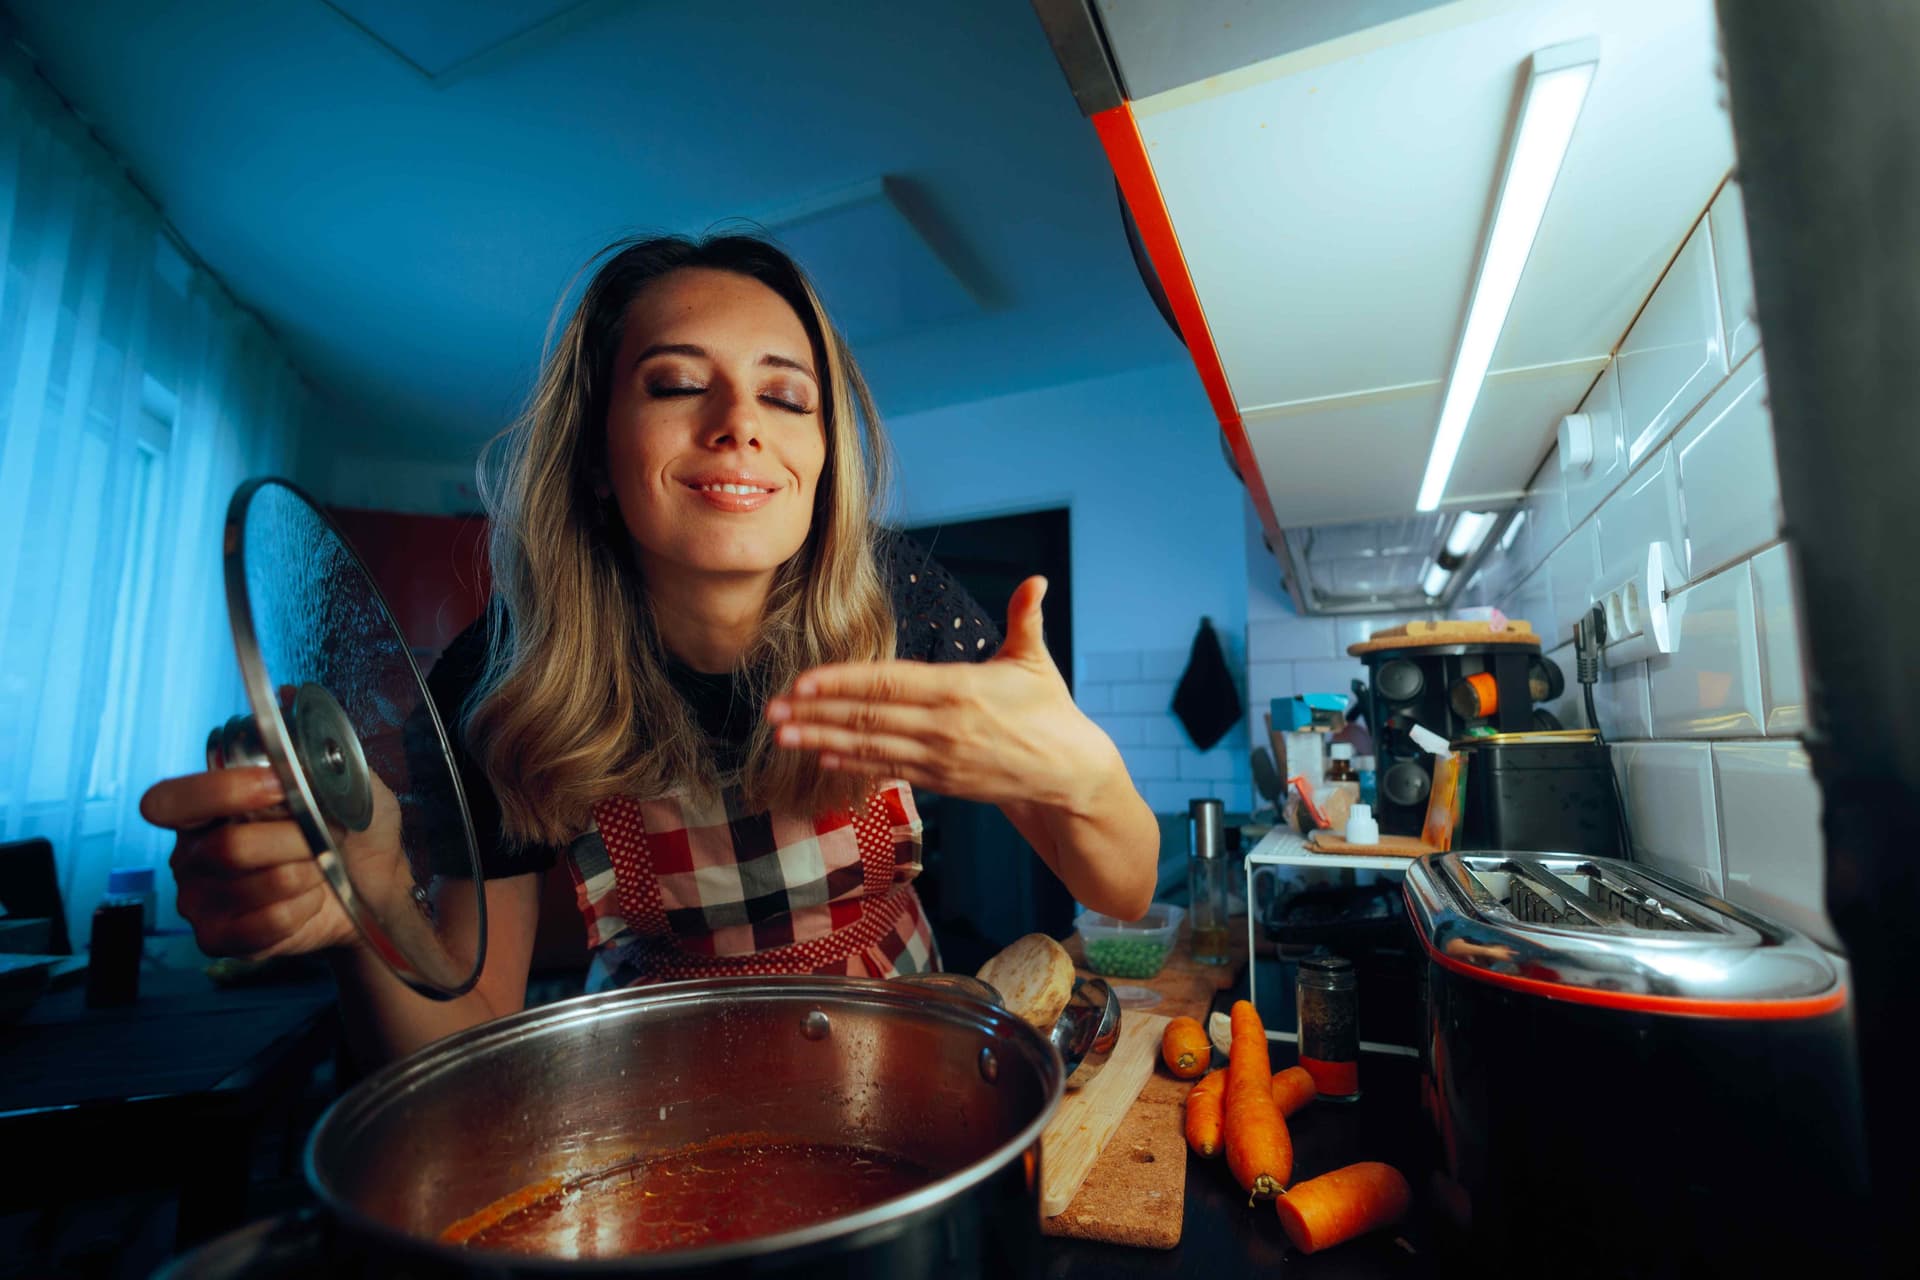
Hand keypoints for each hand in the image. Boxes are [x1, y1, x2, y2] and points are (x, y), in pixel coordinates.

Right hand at [142, 764, 404, 959]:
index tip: (279, 786)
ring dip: (310, 873)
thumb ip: (316, 763)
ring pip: (262, 884)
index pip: (170, 800)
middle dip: (296, 840)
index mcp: (203, 809)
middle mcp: (190, 854)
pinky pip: (269, 922)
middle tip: (328, 835)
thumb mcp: (340, 782)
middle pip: (229, 848)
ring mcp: (198, 901)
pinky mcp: (219, 939)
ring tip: (321, 866)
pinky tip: (312, 898)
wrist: (375, 885)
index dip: (223, 792)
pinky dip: (306, 907)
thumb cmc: (347, 828)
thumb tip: (297, 762)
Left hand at [767, 577, 1126, 812]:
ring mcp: (940, 758)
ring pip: (871, 746)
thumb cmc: (1049, 710)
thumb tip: (1036, 580)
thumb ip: (1025, 617)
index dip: (842, 682)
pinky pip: (889, 769)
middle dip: (816, 713)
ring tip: (782, 735)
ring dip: (822, 740)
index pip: (889, 682)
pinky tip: (823, 756)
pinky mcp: (942, 781)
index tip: (803, 681)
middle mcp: (944, 726)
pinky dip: (854, 763)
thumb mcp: (1035, 660)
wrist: (1068, 773)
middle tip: (771, 710)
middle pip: (868, 717)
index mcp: (959, 688)